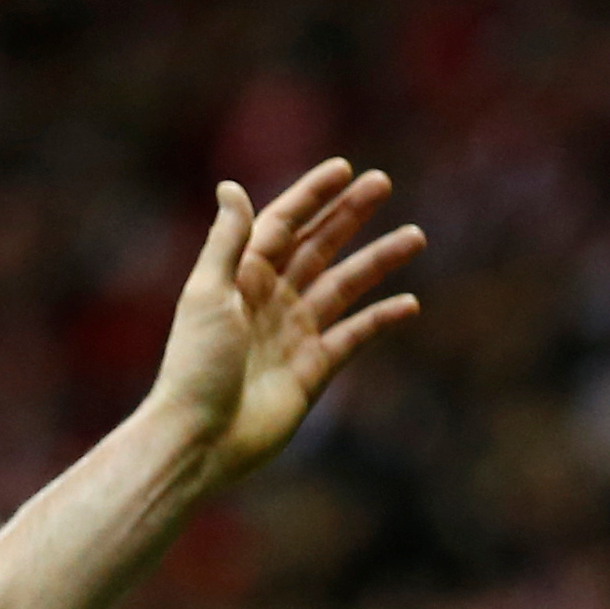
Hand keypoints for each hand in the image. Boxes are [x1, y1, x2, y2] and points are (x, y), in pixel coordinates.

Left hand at [143, 160, 422, 487]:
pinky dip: (380, 319)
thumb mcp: (208, 294)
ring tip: (414, 236)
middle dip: (348, 216)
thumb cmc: (195, 366)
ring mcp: (292, 335)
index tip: (344, 169)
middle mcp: (268, 300)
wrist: (200, 439)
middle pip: (316, 247)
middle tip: (383, 184)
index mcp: (240, 277)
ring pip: (342, 286)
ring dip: (376, 261)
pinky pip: (353, 336)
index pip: (282, 225)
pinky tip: (409, 303)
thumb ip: (227, 241)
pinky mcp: (311, 371)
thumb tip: (231, 185)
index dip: (311, 196)